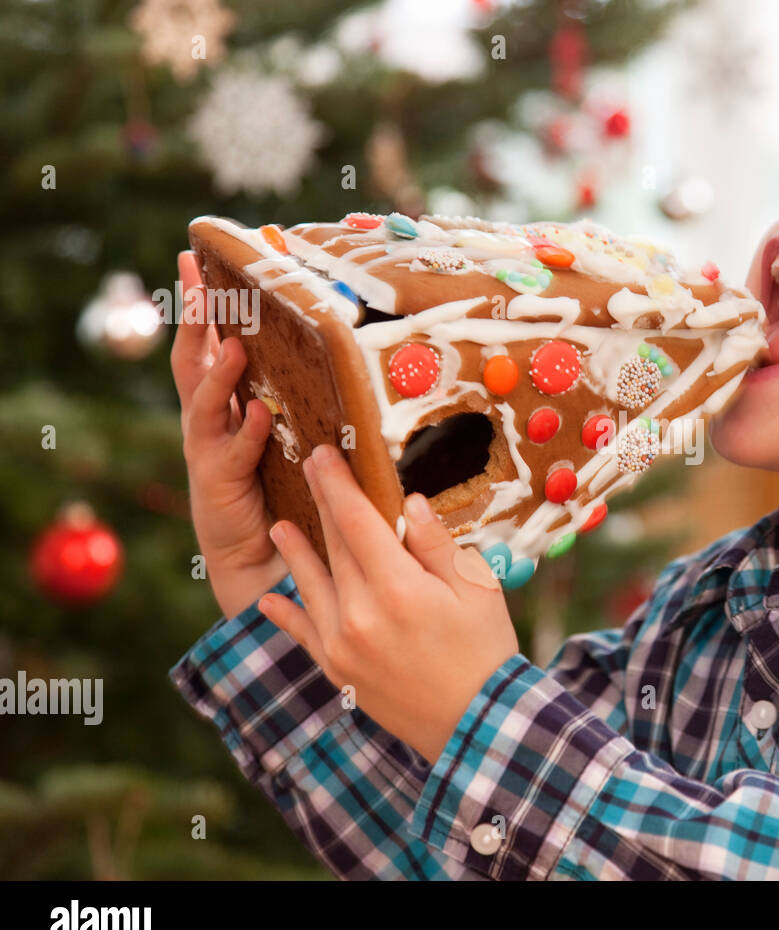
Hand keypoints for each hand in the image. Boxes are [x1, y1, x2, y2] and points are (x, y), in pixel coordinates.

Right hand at [171, 251, 287, 618]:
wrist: (259, 552)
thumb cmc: (274, 486)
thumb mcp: (280, 432)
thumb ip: (286, 396)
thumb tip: (317, 347)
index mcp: (221, 402)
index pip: (207, 343)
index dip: (199, 303)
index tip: (196, 259)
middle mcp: (207, 420)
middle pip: (192, 360)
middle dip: (192, 320)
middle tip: (195, 280)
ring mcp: (208, 449)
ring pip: (205, 403)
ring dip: (221, 374)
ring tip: (235, 347)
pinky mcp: (219, 483)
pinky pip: (233, 453)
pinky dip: (247, 433)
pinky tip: (261, 414)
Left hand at [256, 443, 519, 764]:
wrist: (476, 724)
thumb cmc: (485, 650)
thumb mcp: (477, 590)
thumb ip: (437, 546)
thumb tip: (409, 504)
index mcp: (398, 588)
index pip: (358, 522)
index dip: (337, 485)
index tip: (322, 455)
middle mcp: (360, 614)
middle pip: (334, 547)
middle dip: (320, 504)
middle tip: (307, 470)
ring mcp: (343, 645)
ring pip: (311, 586)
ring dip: (293, 554)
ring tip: (278, 527)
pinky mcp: (338, 671)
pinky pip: (303, 636)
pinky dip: (285, 616)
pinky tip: (268, 601)